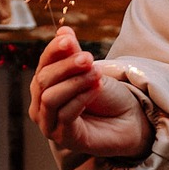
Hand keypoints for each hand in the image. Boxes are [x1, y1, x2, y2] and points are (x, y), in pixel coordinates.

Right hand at [29, 27, 153, 160]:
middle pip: (43, 80)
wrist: (128, 120)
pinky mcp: (63, 138)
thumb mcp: (89, 70)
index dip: (54, 50)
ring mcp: (49, 123)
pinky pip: (65, 114)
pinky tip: (96, 88)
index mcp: (44, 85)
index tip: (69, 39)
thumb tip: (63, 31)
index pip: (42, 64)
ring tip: (96, 74)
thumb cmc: (107, 96)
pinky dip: (81, 98)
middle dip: (66, 66)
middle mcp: (40, 105)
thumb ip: (74, 54)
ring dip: (75, 82)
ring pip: (50, 97)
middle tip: (89, 58)